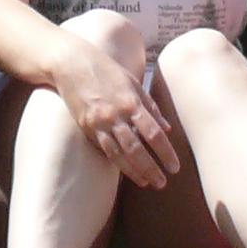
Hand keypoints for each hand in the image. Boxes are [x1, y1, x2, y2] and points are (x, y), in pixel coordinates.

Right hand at [52, 30, 179, 186]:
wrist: (71, 64)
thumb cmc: (106, 70)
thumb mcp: (132, 82)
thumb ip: (150, 106)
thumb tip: (167, 128)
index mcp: (130, 102)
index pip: (153, 133)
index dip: (166, 153)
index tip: (175, 167)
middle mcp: (115, 115)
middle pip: (137, 149)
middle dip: (151, 168)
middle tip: (163, 183)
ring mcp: (98, 123)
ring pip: (119, 154)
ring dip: (134, 171)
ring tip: (146, 183)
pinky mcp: (86, 127)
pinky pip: (104, 149)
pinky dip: (116, 162)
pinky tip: (126, 171)